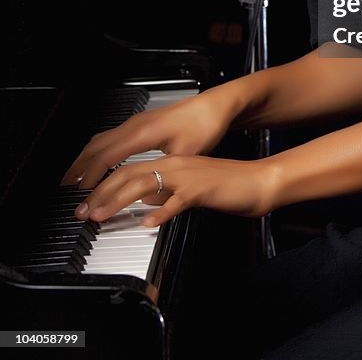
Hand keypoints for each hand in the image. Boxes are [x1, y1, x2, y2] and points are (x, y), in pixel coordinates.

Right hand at [61, 88, 237, 189]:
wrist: (216, 105)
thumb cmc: (204, 126)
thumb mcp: (185, 156)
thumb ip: (164, 175)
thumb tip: (150, 197)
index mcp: (142, 133)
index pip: (106, 157)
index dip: (90, 178)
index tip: (81, 196)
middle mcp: (135, 125)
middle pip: (96, 147)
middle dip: (79, 170)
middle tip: (67, 192)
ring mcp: (136, 122)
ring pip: (100, 140)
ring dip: (85, 159)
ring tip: (74, 180)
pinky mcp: (141, 123)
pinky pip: (109, 137)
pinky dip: (96, 152)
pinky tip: (96, 162)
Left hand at [73, 154, 276, 228]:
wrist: (256, 181)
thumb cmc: (225, 187)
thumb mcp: (189, 188)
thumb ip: (167, 193)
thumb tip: (146, 203)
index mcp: (172, 163)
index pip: (131, 170)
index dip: (105, 186)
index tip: (87, 202)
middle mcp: (176, 165)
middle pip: (130, 174)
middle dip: (102, 193)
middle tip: (83, 211)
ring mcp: (188, 176)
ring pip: (146, 184)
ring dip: (119, 201)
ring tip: (101, 216)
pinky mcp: (201, 189)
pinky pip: (177, 200)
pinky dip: (160, 211)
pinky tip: (148, 222)